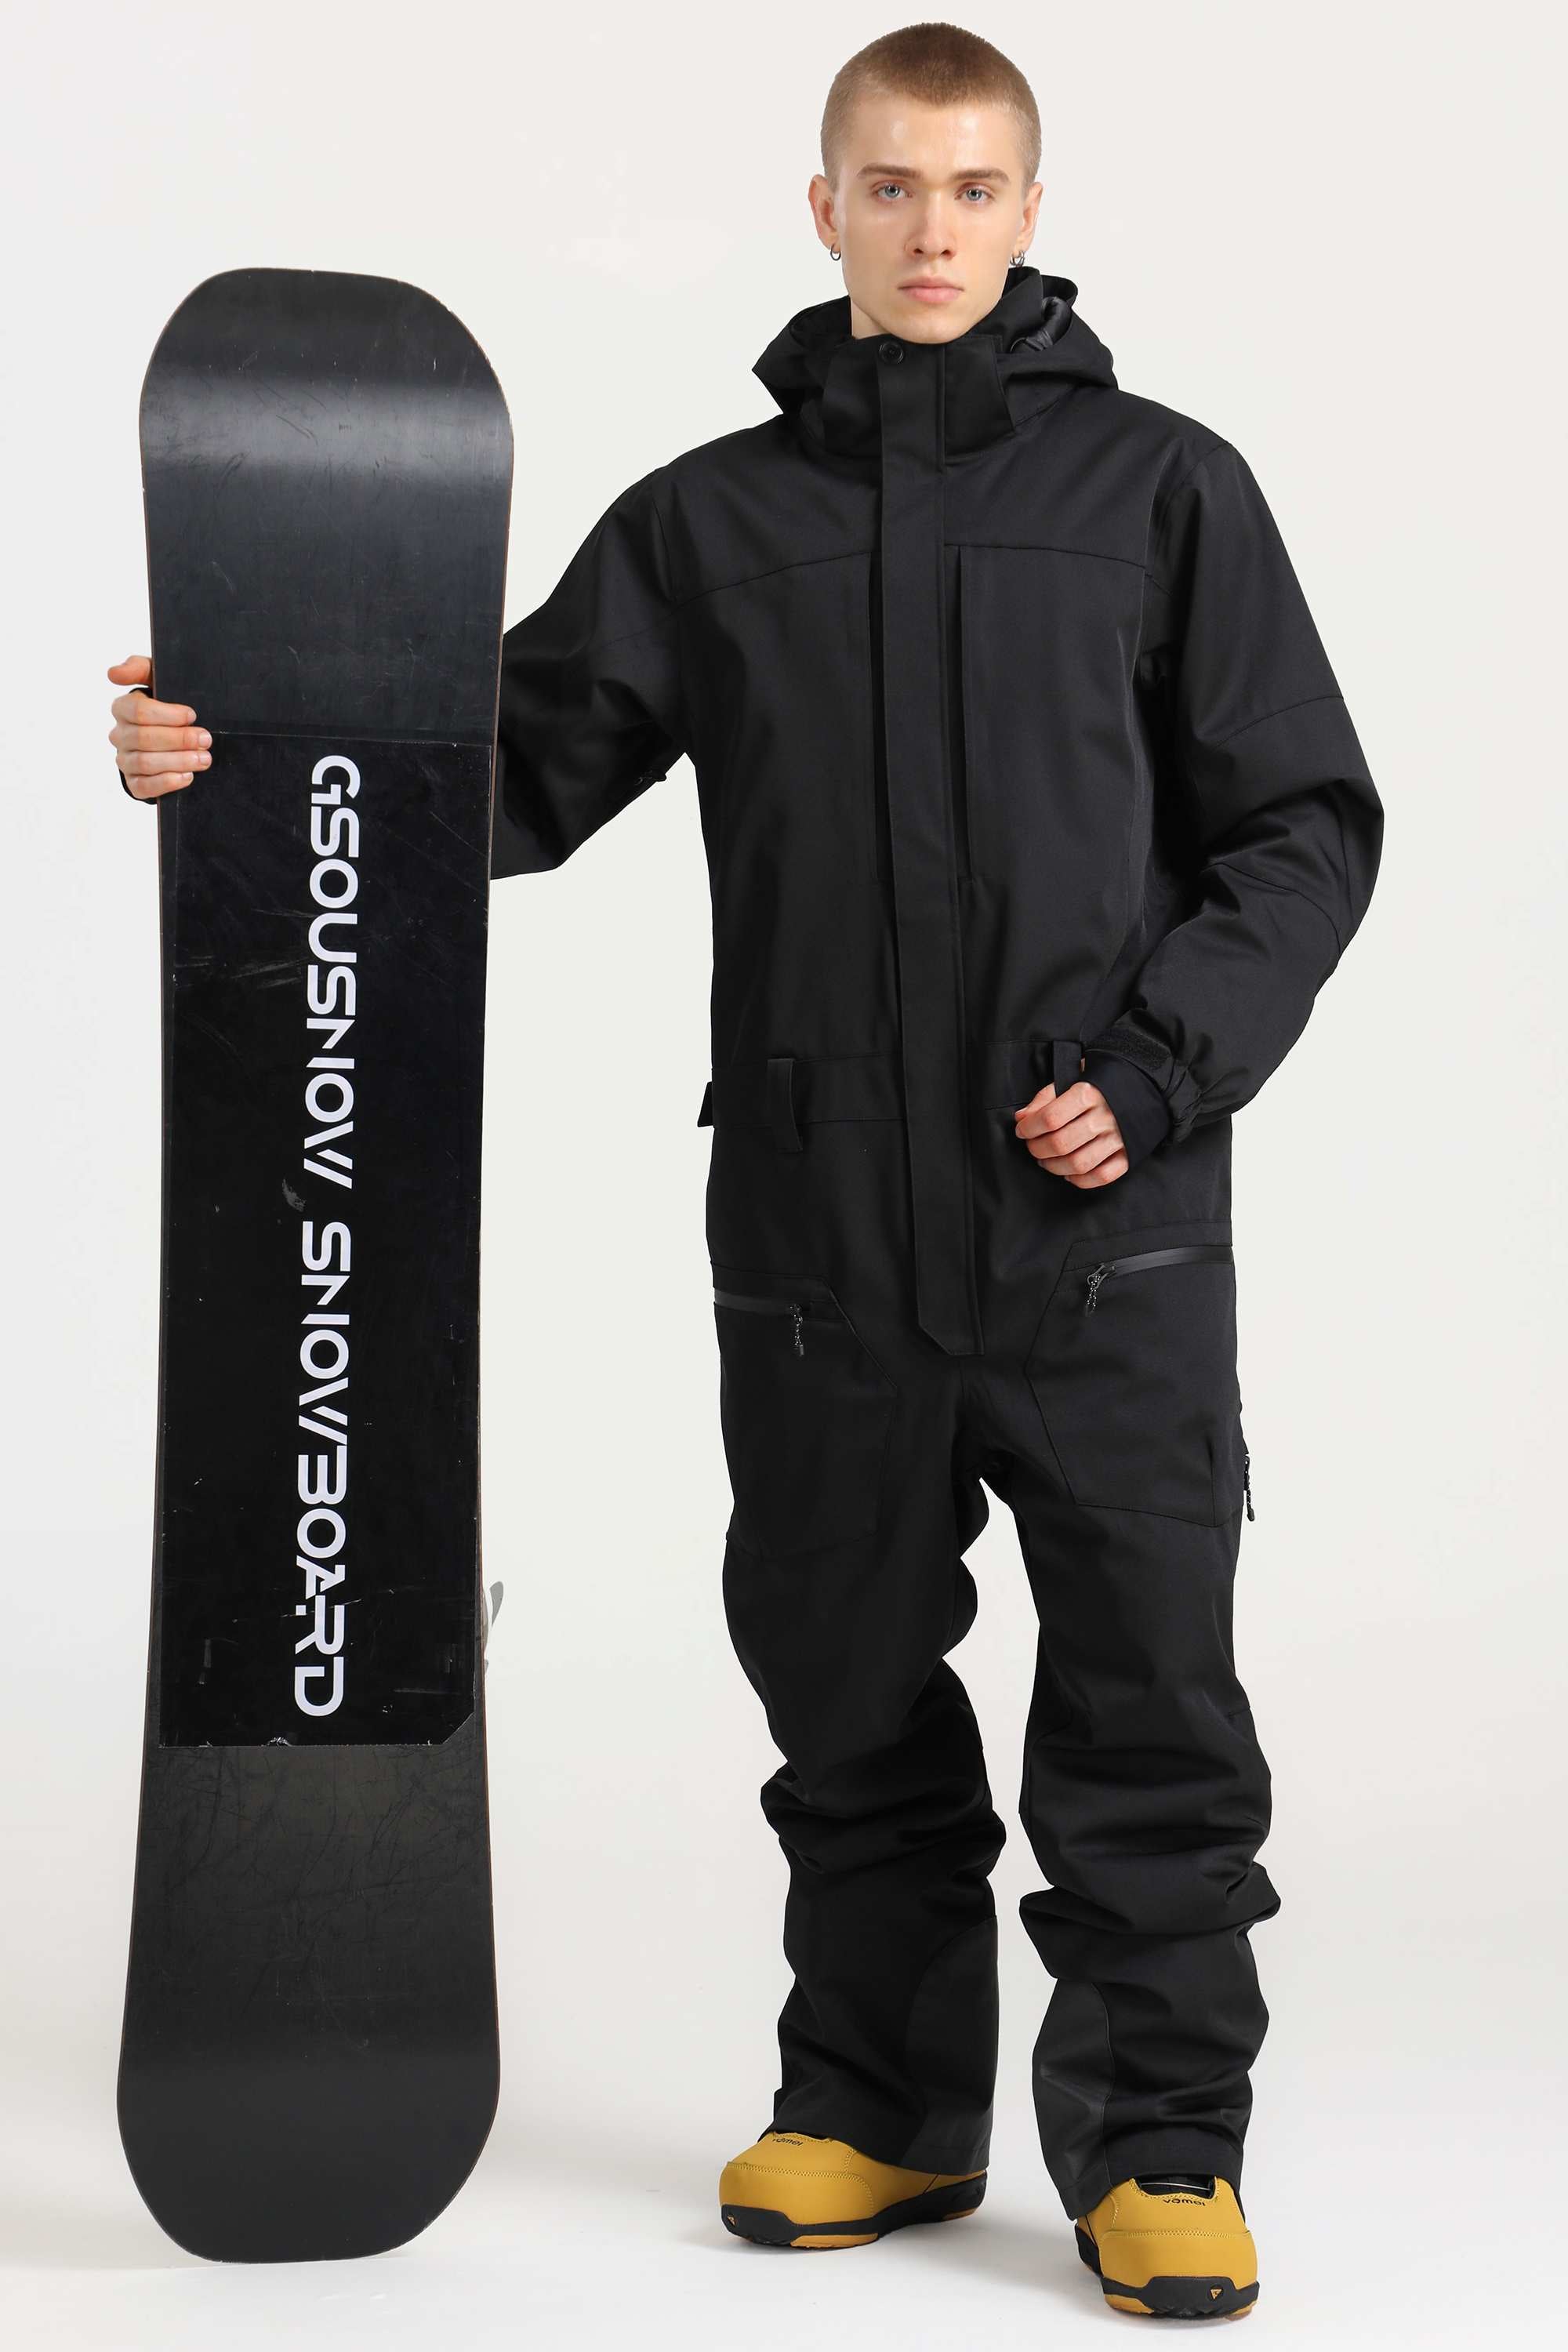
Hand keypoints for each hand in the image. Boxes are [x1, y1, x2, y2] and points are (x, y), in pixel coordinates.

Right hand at [108, 655, 211, 798]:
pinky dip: (168, 782)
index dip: (168, 715)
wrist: (170, 738)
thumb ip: (138, 668)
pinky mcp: (134, 783)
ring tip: (204, 758)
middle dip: (180, 739)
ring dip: (179, 761)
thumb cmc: (165, 705)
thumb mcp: (156, 680)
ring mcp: (124, 760)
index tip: (192, 715)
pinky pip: (144, 787)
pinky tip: (188, 776)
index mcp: (123, 708)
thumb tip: (113, 673)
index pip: (138, 711)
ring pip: (146, 763)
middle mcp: (119, 735)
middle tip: (205, 739)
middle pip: (144, 738)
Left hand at [1013, 1078, 1128, 1188]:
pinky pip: (1102, 1176)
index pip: (1050, 1118)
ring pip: (1078, 1164)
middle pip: (1060, 1144)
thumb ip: (1045, 1097)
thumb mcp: (1073, 1077)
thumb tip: (1022, 1118)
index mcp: (1088, 1093)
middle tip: (1032, 1146)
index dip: (1029, 1128)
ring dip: (1054, 1167)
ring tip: (1046, 1160)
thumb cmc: (1101, 1082)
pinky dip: (1081, 1180)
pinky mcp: (1129, 1154)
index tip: (1022, 1130)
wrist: (1143, 1085)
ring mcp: (1118, 1138)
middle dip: (1037, 1149)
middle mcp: (1104, 1117)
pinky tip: (1069, 1173)